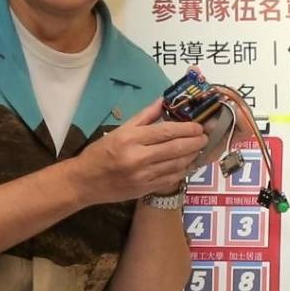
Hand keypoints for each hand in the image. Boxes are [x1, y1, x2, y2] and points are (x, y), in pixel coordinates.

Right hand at [69, 99, 206, 203]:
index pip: (166, 132)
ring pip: (176, 165)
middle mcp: (138, 158)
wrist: (84, 182)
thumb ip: (144, 116)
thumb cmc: (101, 152)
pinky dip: (183, 171)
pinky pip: (171, 179)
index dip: (186, 129)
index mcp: (131, 139)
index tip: (199, 126)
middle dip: (194, 142)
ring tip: (199, 149)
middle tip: (205, 137)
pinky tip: (188, 164)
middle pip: (175, 148)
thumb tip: (163, 101)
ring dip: (192, 156)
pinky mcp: (145, 190)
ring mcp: (143, 176)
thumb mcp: (120, 130)